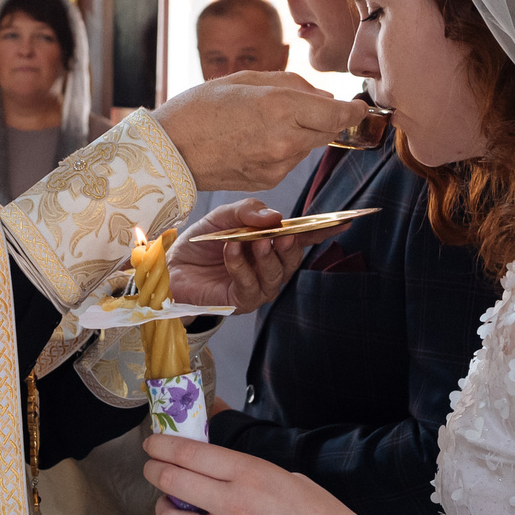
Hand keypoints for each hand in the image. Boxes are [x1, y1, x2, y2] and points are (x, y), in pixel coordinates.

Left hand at [142, 433, 420, 514]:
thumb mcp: (291, 480)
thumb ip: (252, 475)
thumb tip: (220, 471)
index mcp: (252, 474)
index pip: (191, 453)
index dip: (163, 444)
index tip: (152, 441)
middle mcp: (233, 503)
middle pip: (173, 479)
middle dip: (154, 470)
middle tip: (151, 466)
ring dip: (161, 507)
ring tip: (165, 502)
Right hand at [155, 71, 365, 190]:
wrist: (169, 151)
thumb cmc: (201, 107)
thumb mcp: (246, 79)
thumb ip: (292, 83)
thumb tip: (324, 95)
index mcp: (280, 106)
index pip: (338, 113)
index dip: (354, 109)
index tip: (359, 105)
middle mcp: (285, 139)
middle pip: (329, 130)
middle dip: (327, 118)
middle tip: (311, 105)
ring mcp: (278, 164)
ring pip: (308, 145)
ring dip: (301, 132)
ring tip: (264, 121)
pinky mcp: (269, 180)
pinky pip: (290, 160)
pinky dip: (283, 148)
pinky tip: (254, 140)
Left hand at [166, 198, 342, 310]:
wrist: (171, 266)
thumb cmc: (202, 243)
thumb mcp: (224, 217)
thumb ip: (248, 213)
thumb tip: (275, 216)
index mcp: (271, 245)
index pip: (302, 238)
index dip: (323, 231)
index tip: (343, 221)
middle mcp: (269, 268)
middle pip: (292, 259)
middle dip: (290, 246)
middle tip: (281, 235)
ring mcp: (257, 287)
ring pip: (275, 275)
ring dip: (267, 257)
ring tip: (255, 242)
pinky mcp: (239, 301)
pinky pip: (248, 284)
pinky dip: (241, 265)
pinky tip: (231, 249)